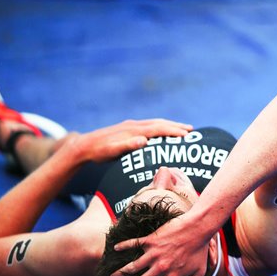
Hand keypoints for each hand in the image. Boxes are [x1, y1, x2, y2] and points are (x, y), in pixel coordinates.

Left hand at [71, 119, 191, 163]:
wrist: (84, 146)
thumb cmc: (99, 152)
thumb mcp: (112, 151)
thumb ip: (128, 145)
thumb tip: (144, 140)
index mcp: (133, 130)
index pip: (157, 129)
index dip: (173, 131)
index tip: (186, 134)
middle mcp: (134, 125)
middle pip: (159, 123)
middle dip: (176, 126)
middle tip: (192, 130)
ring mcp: (131, 126)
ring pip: (155, 123)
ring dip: (170, 125)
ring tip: (183, 129)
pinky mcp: (128, 129)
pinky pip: (149, 126)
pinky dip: (160, 127)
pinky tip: (163, 132)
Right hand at [110, 213, 210, 275]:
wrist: (197, 228)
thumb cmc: (199, 250)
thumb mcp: (200, 271)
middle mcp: (160, 267)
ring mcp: (154, 253)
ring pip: (133, 267)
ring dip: (121, 273)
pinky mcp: (151, 240)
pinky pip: (133, 244)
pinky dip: (123, 246)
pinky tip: (115, 248)